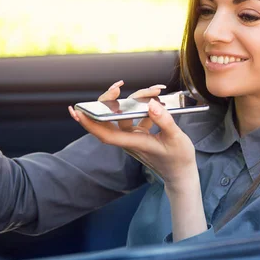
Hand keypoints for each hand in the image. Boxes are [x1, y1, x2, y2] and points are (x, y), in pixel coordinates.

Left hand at [68, 81, 197, 189]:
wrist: (182, 173)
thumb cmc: (178, 159)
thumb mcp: (175, 138)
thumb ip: (163, 120)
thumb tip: (151, 103)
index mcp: (134, 143)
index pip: (105, 134)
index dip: (90, 123)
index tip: (78, 111)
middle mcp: (130, 140)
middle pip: (109, 120)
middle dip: (108, 101)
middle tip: (116, 86)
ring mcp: (134, 136)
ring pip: (124, 114)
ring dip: (134, 100)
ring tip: (154, 90)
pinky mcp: (141, 134)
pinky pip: (136, 116)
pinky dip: (144, 106)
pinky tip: (157, 98)